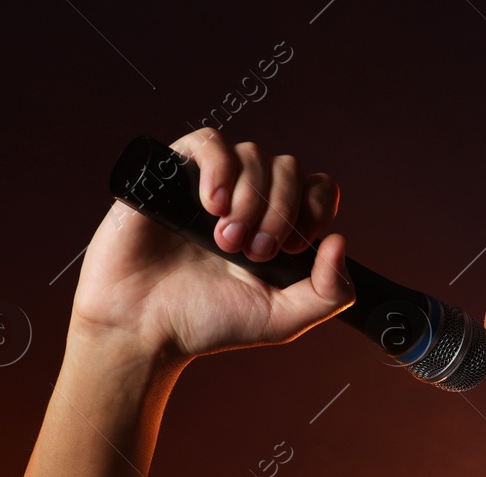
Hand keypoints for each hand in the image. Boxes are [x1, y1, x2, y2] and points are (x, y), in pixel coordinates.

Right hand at [70, 128, 353, 362]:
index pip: (319, 189)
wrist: (144, 326)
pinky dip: (220, 168)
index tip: (293, 249)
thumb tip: (340, 242)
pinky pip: (210, 141)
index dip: (316, 209)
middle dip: (280, 211)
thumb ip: (327, 293)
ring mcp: (212, 184)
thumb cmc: (207, 323)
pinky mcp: (173, 173)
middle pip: (289, 169)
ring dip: (251, 198)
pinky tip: (213, 205)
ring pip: (254, 154)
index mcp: (277, 228)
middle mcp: (249, 201)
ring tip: (225, 240)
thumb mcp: (282, 320)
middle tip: (254, 252)